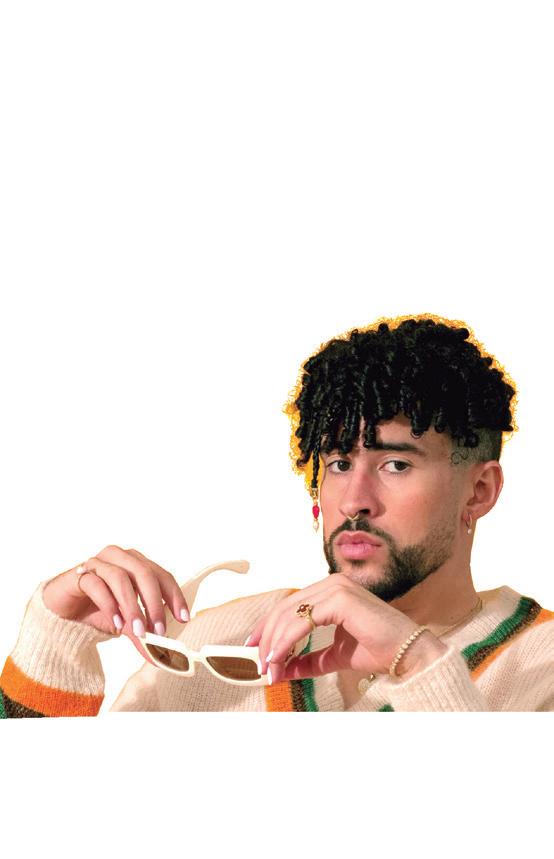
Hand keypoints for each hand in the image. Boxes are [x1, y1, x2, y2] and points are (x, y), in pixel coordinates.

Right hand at [42, 545, 189, 660]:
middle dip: (154, 603)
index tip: (183, 618)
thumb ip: (142, 634)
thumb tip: (161, 657)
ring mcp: (99, 563)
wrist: (62, 613)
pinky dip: (110, 605)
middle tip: (159, 631)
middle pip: (144, 573)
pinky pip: (96, 585)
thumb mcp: (125, 624)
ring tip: (138, 631)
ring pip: (121, 578)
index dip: (174, 596)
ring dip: (132, 606)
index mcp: (137, 564)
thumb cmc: (98, 611)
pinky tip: (116, 624)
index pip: (162, 576)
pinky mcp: (79, 575)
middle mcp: (120, 558)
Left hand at [244, 573, 446, 683]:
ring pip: (290, 614)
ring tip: (269, 668)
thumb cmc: (379, 650)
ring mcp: (336, 587)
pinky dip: (286, 641)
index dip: (268, 627)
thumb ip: (309, 660)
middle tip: (260, 665)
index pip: (290, 606)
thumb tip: (283, 668)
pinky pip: (302, 621)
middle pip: (284, 608)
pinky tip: (280, 659)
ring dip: (274, 643)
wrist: (409, 653)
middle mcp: (331, 584)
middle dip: (267, 638)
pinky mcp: (340, 598)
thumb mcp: (335, 657)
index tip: (256, 650)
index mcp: (330, 592)